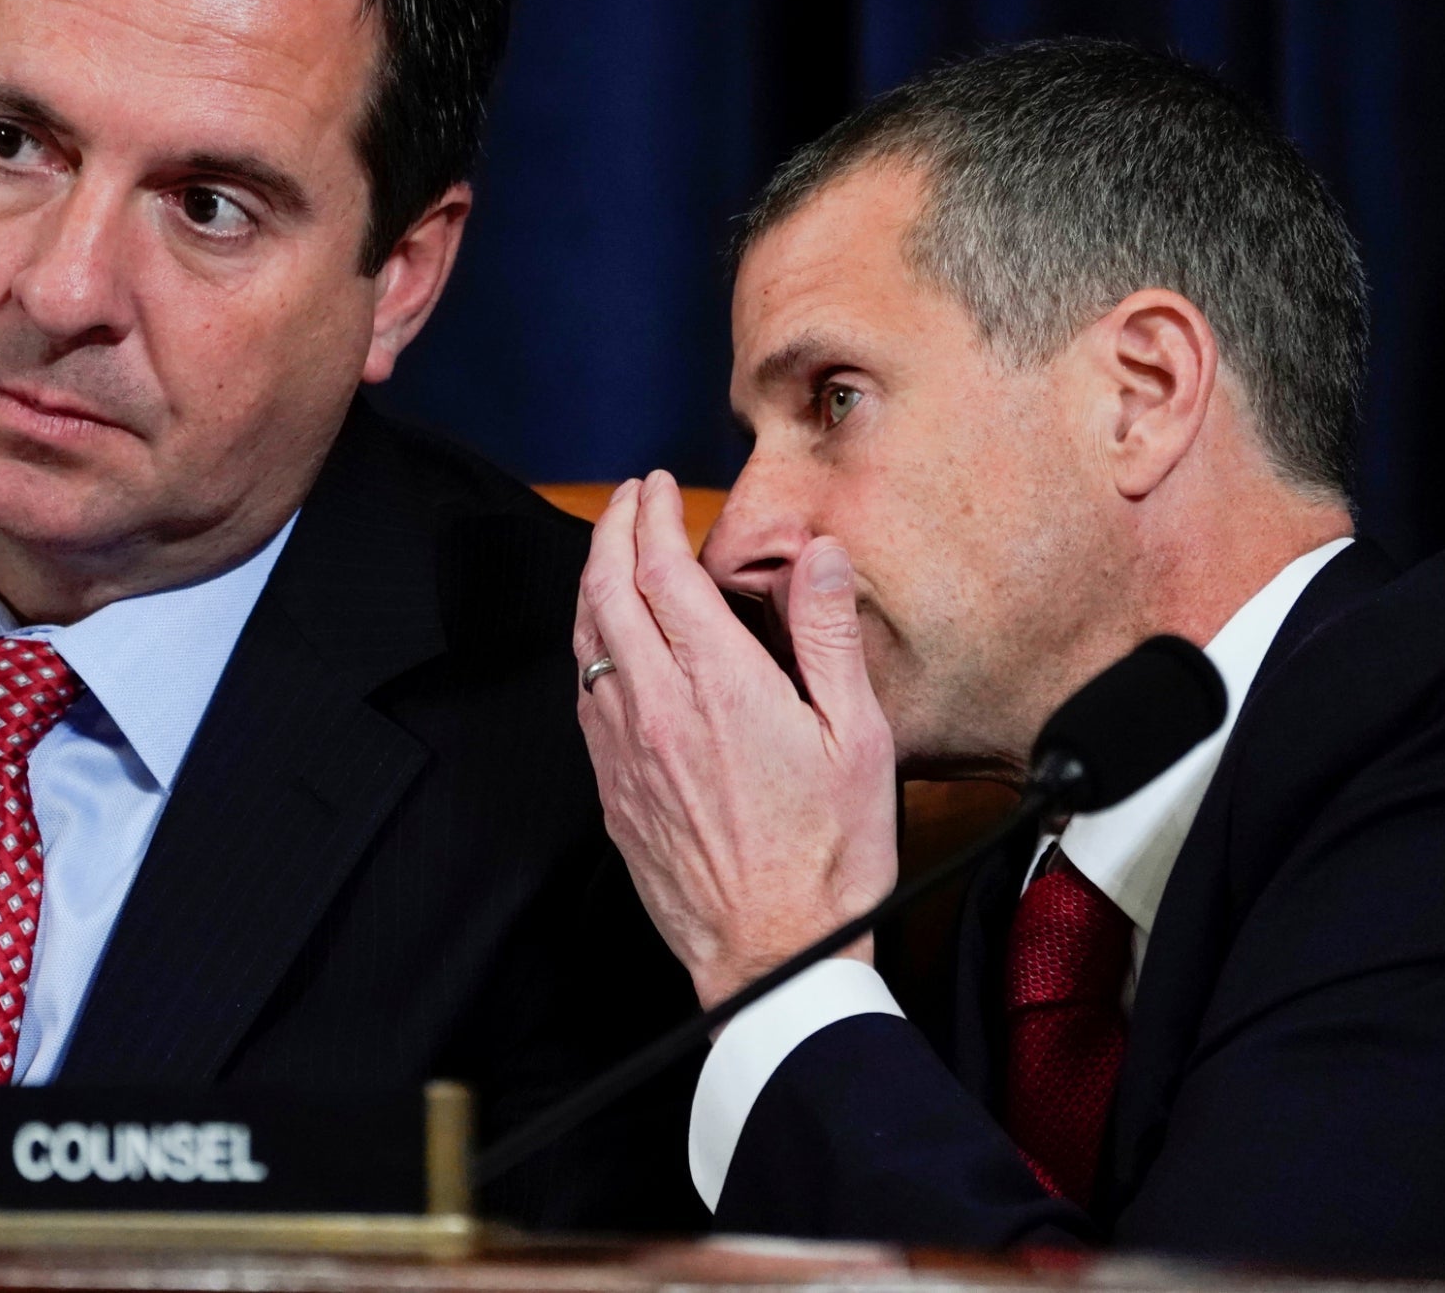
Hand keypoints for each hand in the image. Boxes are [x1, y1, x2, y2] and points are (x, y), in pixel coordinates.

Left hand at [574, 471, 898, 1007]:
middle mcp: (656, 710)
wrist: (774, 957)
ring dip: (592, 582)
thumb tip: (817, 555)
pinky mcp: (614, 792)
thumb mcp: (859, 739)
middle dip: (612, 530)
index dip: (653, 515)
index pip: (660, 570)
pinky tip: (609, 642)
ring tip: (613, 552)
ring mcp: (625, 753)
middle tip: (629, 498)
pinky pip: (585, 697)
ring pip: (585, 642)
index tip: (660, 487)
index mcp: (718, 686)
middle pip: (606, 591)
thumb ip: (829, 636)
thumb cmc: (830, 856)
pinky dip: (590, 645)